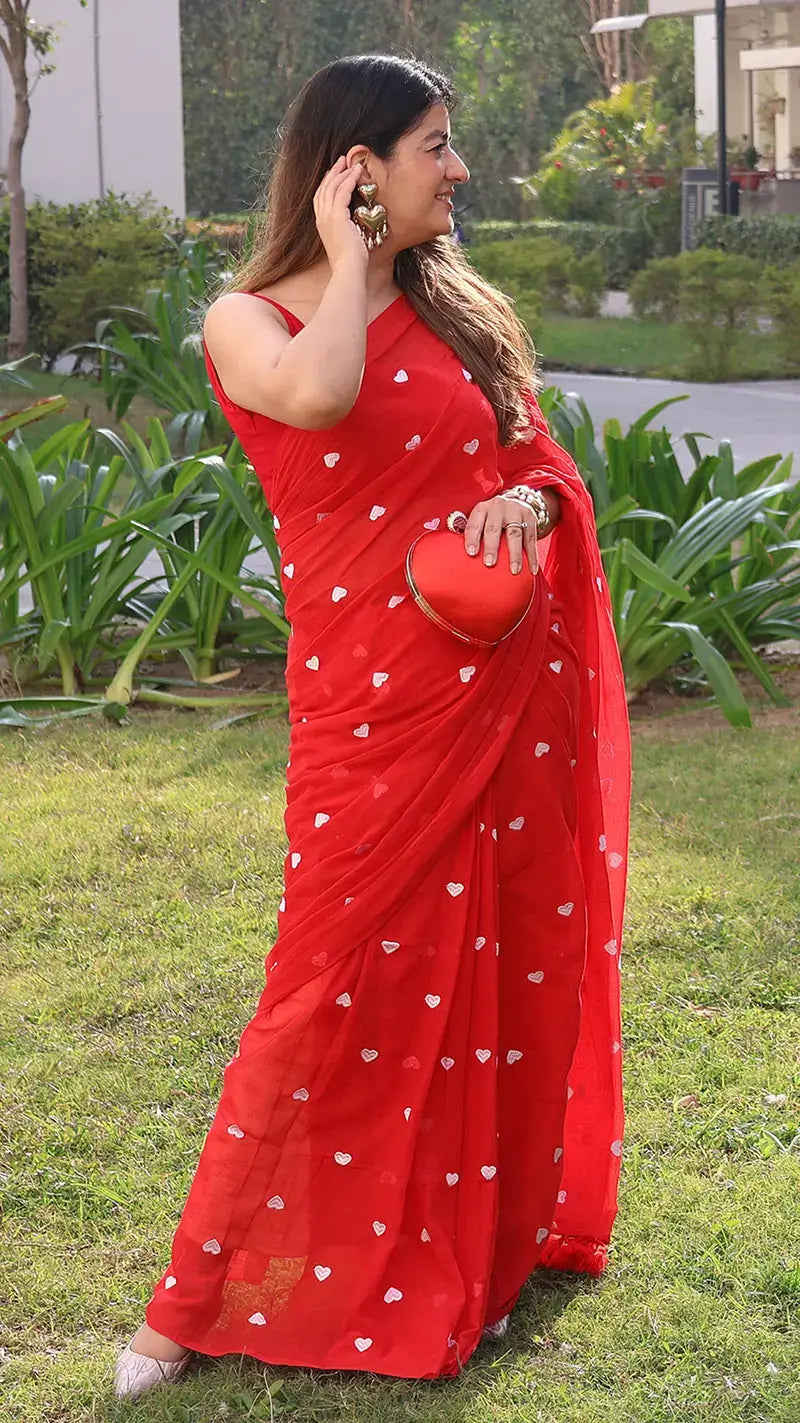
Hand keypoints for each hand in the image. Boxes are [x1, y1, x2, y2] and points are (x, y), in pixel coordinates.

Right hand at [313, 156, 369, 272]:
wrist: (348, 270)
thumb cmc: (351, 262)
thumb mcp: (346, 243)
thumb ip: (348, 232)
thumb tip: (356, 229)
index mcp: (322, 225)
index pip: (321, 198)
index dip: (327, 184)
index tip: (336, 173)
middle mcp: (321, 219)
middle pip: (324, 189)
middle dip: (333, 173)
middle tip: (342, 160)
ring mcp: (328, 217)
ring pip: (332, 187)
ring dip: (342, 172)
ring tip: (350, 162)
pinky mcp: (337, 216)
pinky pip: (343, 191)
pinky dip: (350, 179)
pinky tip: (357, 172)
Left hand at [463, 495, 537, 574]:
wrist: (516, 499)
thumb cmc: (491, 517)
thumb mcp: (481, 517)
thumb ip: (471, 532)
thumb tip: (455, 555)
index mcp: (482, 509)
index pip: (475, 524)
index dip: (472, 538)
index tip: (471, 553)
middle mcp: (498, 508)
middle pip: (494, 529)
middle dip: (492, 547)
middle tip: (489, 563)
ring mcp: (516, 512)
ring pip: (515, 535)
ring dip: (515, 554)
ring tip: (513, 571)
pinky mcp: (531, 519)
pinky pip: (531, 540)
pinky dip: (532, 556)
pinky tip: (531, 570)